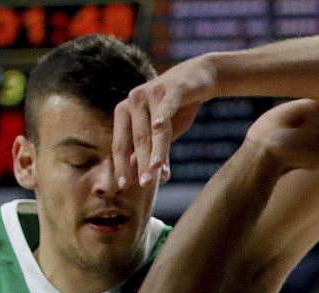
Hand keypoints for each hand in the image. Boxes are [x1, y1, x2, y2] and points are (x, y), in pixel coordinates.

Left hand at [113, 55, 218, 188]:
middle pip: (137, 140)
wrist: (198, 79)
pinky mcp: (172, 89)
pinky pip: (166, 107)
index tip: (122, 186)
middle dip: (140, 164)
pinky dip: (162, 117)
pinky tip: (159, 127)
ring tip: (155, 171)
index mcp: (125, 113)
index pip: (120, 144)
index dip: (121, 165)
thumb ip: (151, 153)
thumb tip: (142, 181)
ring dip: (154, 151)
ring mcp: (152, 93)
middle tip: (145, 185)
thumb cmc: (175, 109)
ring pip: (152, 129)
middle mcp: (133, 101)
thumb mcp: (162, 134)